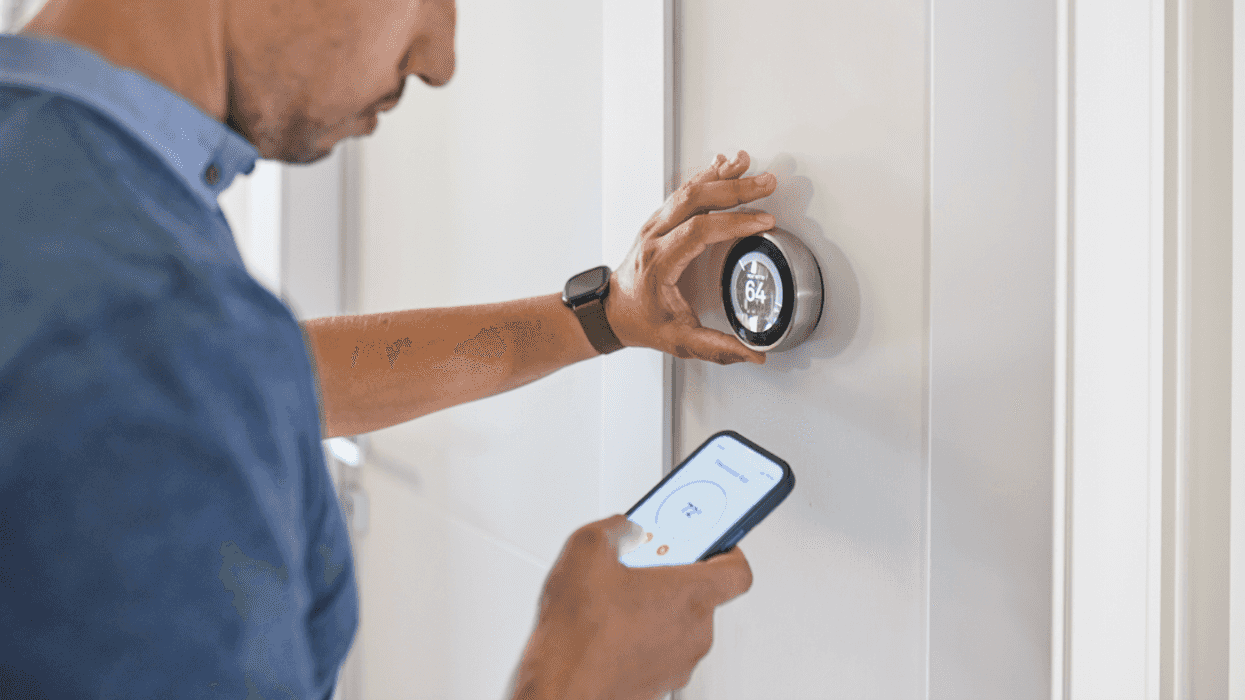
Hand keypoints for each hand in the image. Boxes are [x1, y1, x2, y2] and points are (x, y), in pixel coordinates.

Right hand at [510, 515, 752, 699]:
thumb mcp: (587, 550)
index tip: (709, 542)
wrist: (560, 685)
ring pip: (682, 624)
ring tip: (619, 598)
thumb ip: (616, 528)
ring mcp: (679, 662)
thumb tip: (625, 528)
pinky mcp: (661, 682)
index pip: (738, 571)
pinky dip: (647, 636)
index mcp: (691, 595)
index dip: (726, 551)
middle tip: (646, 566)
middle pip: (704, 595)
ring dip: (659, 608)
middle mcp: (695, 632)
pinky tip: (612, 627)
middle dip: (676, 577)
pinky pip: (664, 649)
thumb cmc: (578, 632)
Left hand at [606, 150, 776, 364]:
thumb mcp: (679, 340)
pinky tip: (724, 165)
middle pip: (695, 200)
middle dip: (735, 188)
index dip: (734, 222)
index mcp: (659, 263)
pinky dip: (706, 176)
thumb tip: (753, 355)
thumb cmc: (641, 321)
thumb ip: (717, 348)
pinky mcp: (659, 220)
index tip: (763, 221)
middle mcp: (654, 237)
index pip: (699, 231)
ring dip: (721, 176)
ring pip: (688, 189)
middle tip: (766, 182)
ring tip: (748, 163)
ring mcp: (655, 224)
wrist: (612, 311)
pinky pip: (683, 191)